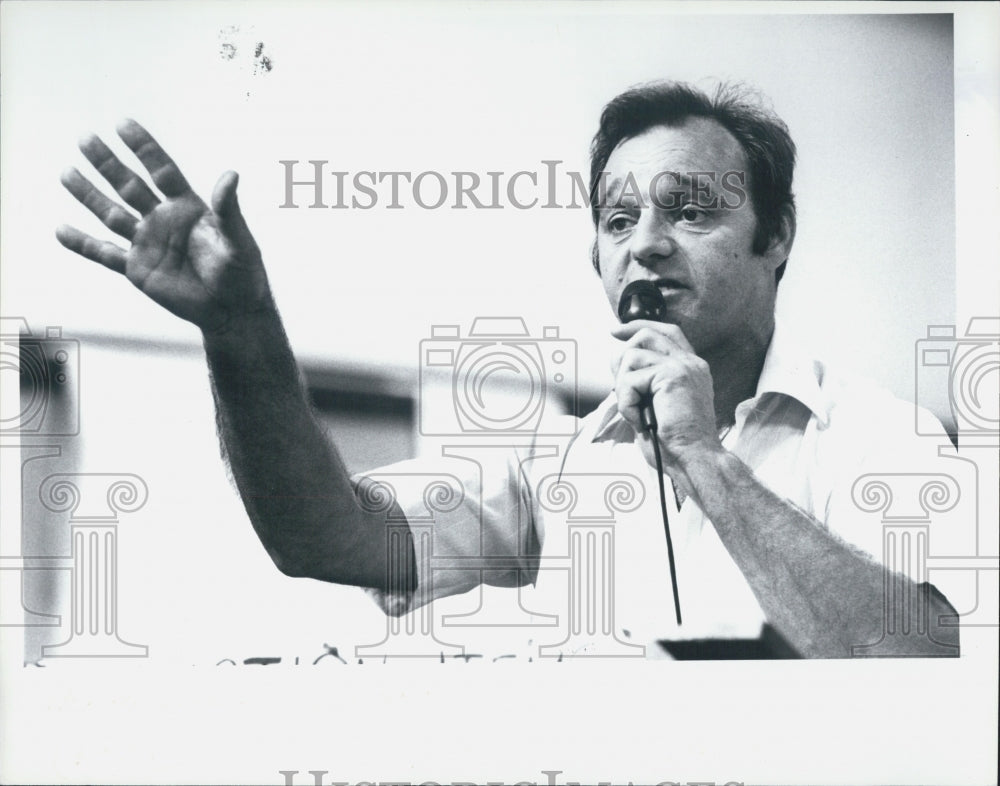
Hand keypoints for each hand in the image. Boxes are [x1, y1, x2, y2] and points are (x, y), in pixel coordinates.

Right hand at [56, 119, 271, 334]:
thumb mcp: (239, 239)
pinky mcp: (137, 269)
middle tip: (85, 138)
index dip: (143, 147)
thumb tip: (231, 175)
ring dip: (88, 195)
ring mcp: (148, 243)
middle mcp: (163, 220)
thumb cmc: (243, 273)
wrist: (232, 310)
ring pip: (111, 214)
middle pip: (129, 185)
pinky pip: (105, 254)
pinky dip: (83, 244)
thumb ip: (229, 209)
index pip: (161, 170)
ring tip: (66, 172)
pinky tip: (60, 230)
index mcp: (188, 207)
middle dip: (108, 163)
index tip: (122, 123)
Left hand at [611, 320, 721, 470]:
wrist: (694, 459)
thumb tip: (617, 360)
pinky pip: (631, 378)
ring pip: (632, 356)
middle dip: (622, 358)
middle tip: (623, 390)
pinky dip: (626, 401)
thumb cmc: (675, 443)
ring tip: (636, 411)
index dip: (639, 326)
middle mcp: (691, 363)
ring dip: (623, 387)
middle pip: (646, 335)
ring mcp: (683, 366)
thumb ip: (642, 380)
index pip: (667, 332)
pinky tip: (638, 419)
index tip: (616, 331)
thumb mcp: (655, 405)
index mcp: (691, 369)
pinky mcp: (673, 375)